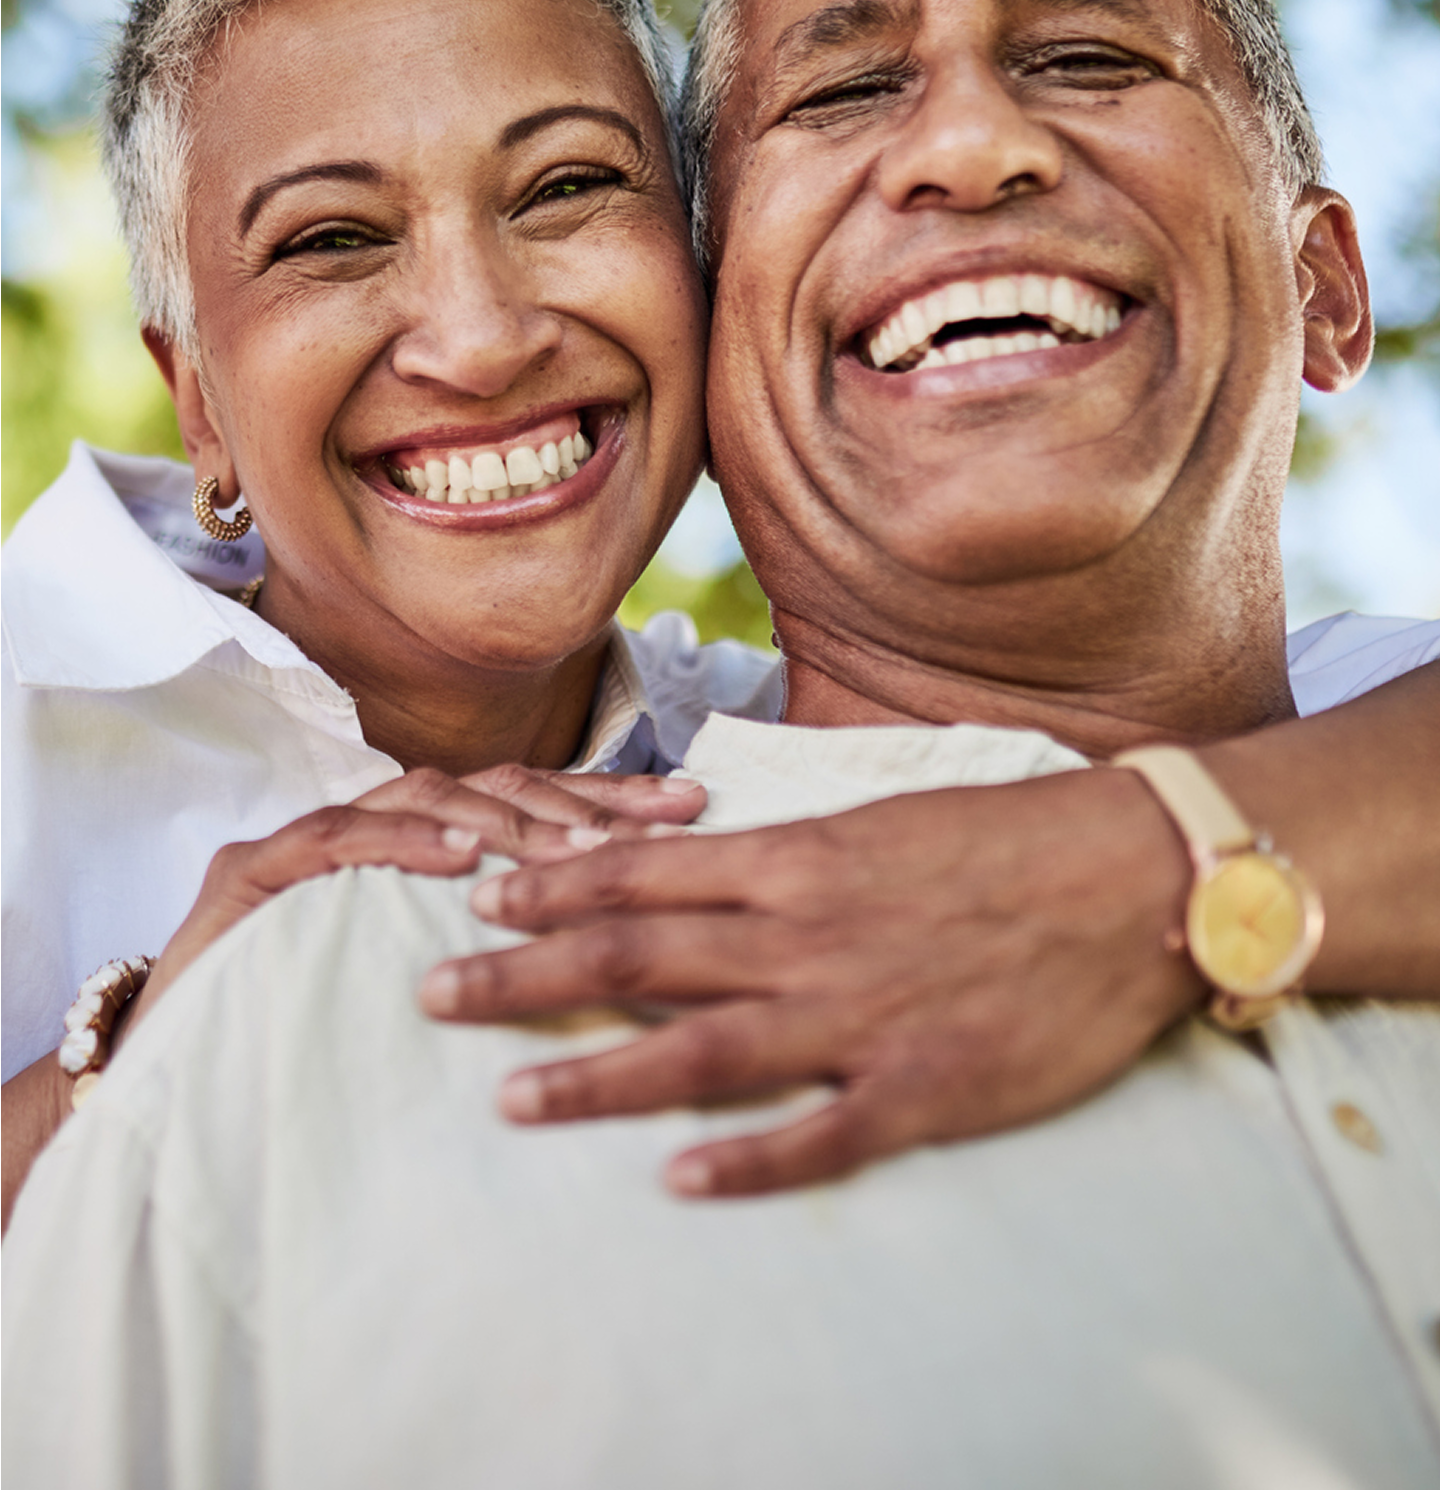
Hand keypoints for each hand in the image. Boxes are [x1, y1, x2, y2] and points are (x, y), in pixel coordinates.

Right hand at [118, 764, 704, 1044]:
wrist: (167, 1087)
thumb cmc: (309, 1044)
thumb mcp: (428, 994)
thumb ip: (506, 959)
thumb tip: (627, 967)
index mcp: (422, 852)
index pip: (530, 802)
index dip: (612, 800)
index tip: (697, 809)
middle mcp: (373, 829)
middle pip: (492, 786)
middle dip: (584, 798)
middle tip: (669, 819)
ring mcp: (312, 842)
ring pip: (422, 797)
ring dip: (507, 818)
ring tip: (581, 848)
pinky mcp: (252, 873)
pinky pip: (337, 840)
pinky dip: (403, 842)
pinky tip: (462, 859)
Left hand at [419, 766, 1202, 1195]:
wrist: (1134, 871)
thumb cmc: (1008, 834)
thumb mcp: (882, 816)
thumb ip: (787, 850)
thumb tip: (699, 855)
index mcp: (799, 861)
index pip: (645, 876)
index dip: (553, 886)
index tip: (479, 895)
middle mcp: (806, 935)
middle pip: (637, 957)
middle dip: (526, 976)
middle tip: (436, 992)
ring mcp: (859, 1015)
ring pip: (699, 1049)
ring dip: (596, 1077)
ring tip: (509, 1099)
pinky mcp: (923, 1086)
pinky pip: (818, 1134)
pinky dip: (747, 1159)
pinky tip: (676, 1179)